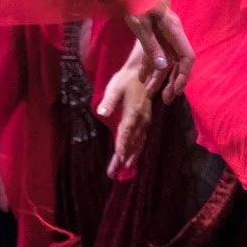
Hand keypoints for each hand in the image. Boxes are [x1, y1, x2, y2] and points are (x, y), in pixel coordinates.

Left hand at [96, 50, 154, 179]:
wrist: (143, 73)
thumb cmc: (126, 80)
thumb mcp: (115, 87)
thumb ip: (109, 101)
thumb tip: (101, 112)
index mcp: (133, 112)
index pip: (126, 132)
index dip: (122, 146)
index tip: (118, 159)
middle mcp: (141, 120)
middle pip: (132, 142)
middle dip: (122, 158)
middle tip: (113, 173)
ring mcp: (145, 122)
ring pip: (138, 143)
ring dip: (130, 157)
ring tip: (122, 171)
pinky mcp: (145, 122)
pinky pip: (142, 139)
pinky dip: (136, 150)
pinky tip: (131, 159)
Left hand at [121, 0, 193, 104]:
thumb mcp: (139, 24)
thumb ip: (150, 45)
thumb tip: (162, 67)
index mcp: (173, 29)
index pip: (187, 57)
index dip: (183, 75)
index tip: (174, 91)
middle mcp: (172, 32)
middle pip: (178, 61)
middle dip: (172, 81)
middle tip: (164, 99)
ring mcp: (163, 32)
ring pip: (165, 58)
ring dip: (158, 76)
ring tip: (149, 92)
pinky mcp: (153, 31)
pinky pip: (155, 52)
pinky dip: (149, 64)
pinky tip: (142, 78)